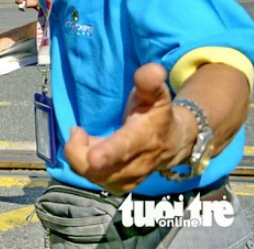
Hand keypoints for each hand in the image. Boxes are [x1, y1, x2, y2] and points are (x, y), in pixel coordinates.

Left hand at [64, 63, 194, 193]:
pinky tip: (89, 148)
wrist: (175, 142)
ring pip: (92, 175)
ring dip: (80, 156)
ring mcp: (127, 178)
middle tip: (78, 130)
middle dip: (78, 151)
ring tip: (85, 136)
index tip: (94, 158)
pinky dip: (83, 163)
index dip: (108, 153)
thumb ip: (149, 82)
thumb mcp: (156, 95)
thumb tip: (152, 69)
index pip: (124, 148)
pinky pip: (91, 178)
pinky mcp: (118, 184)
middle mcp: (136, 164)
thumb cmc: (157, 114)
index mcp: (143, 139)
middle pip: (99, 169)